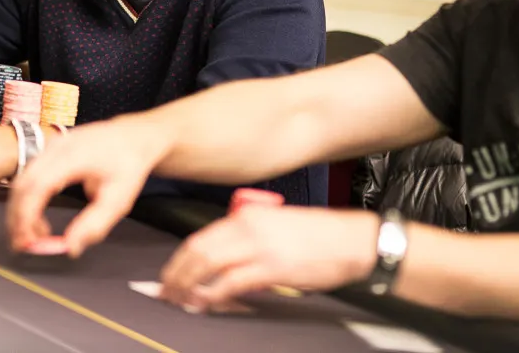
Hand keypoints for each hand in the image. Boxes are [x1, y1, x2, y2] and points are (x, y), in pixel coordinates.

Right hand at [6, 116, 169, 257]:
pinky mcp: (48, 151)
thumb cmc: (128, 164)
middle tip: (24, 245)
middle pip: (22, 184)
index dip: (27, 215)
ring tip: (35, 237)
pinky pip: (29, 177)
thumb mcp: (119, 200)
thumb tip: (70, 247)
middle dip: (17, 218)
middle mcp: (57, 148)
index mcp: (74, 156)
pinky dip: (27, 201)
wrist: (133, 137)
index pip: (38, 186)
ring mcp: (50, 147)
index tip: (28, 240)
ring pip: (22, 182)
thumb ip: (94, 225)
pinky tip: (38, 220)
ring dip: (21, 211)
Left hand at [159, 207, 377, 310]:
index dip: (179, 258)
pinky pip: (231, 282)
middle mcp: (247, 227)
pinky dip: (213, 295)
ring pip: (207, 264)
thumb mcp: (275, 226)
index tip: (170, 273)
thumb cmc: (319, 236)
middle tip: (166, 290)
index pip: (199, 236)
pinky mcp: (272, 268)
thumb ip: (246, 237)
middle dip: (176, 273)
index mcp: (247, 215)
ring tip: (180, 299)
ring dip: (188, 285)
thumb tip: (222, 259)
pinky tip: (206, 303)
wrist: (353, 241)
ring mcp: (259, 247)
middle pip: (197, 250)